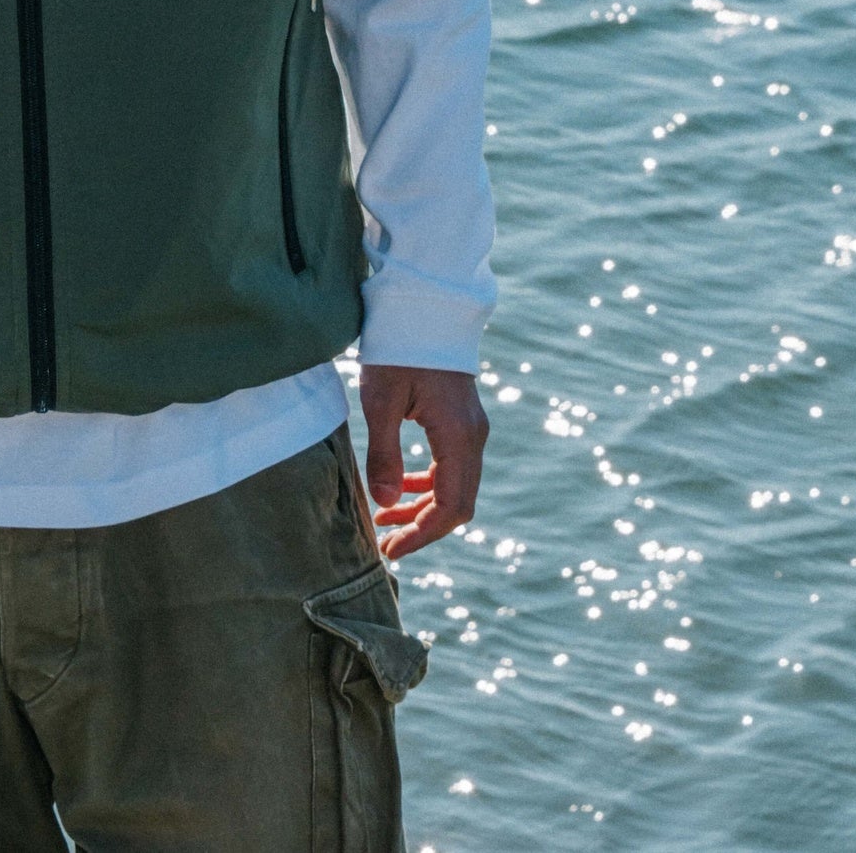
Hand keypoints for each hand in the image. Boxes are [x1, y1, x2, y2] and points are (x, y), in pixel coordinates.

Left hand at [358, 364, 487, 562]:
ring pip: (455, 486)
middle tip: (386, 543)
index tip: (391, 550)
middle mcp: (473, 437)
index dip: (422, 535)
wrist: (422, 304)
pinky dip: (428, 483)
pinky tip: (400, 487)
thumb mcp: (381, 400)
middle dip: (423, 527)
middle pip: (458, 503)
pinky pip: (451, 465)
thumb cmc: (399, 346)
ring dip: (423, 507)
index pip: (450, 507)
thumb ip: (384, 454)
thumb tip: (385, 504)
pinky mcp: (461, 419)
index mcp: (458, 436)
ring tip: (385, 519)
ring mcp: (471, 428)